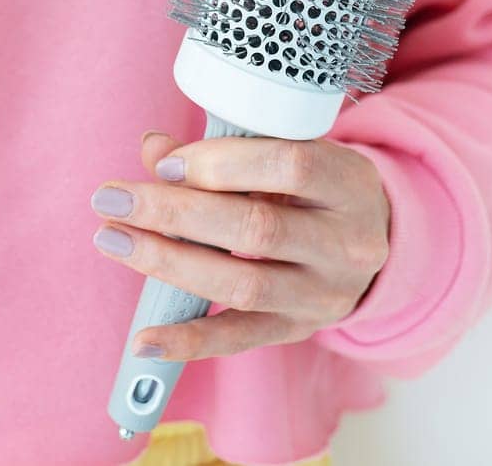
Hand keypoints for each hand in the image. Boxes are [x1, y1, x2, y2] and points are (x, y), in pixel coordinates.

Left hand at [91, 130, 389, 360]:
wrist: (379, 240)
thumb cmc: (317, 187)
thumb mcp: (291, 154)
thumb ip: (225, 150)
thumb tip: (154, 149)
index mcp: (347, 183)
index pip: (289, 166)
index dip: (221, 163)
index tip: (165, 165)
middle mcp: (345, 243)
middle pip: (256, 229)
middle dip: (174, 213)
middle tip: (112, 200)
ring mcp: (323, 294)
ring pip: (244, 284)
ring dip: (168, 263)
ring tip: (114, 242)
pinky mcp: (299, 330)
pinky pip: (240, 340)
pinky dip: (188, 341)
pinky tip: (144, 339)